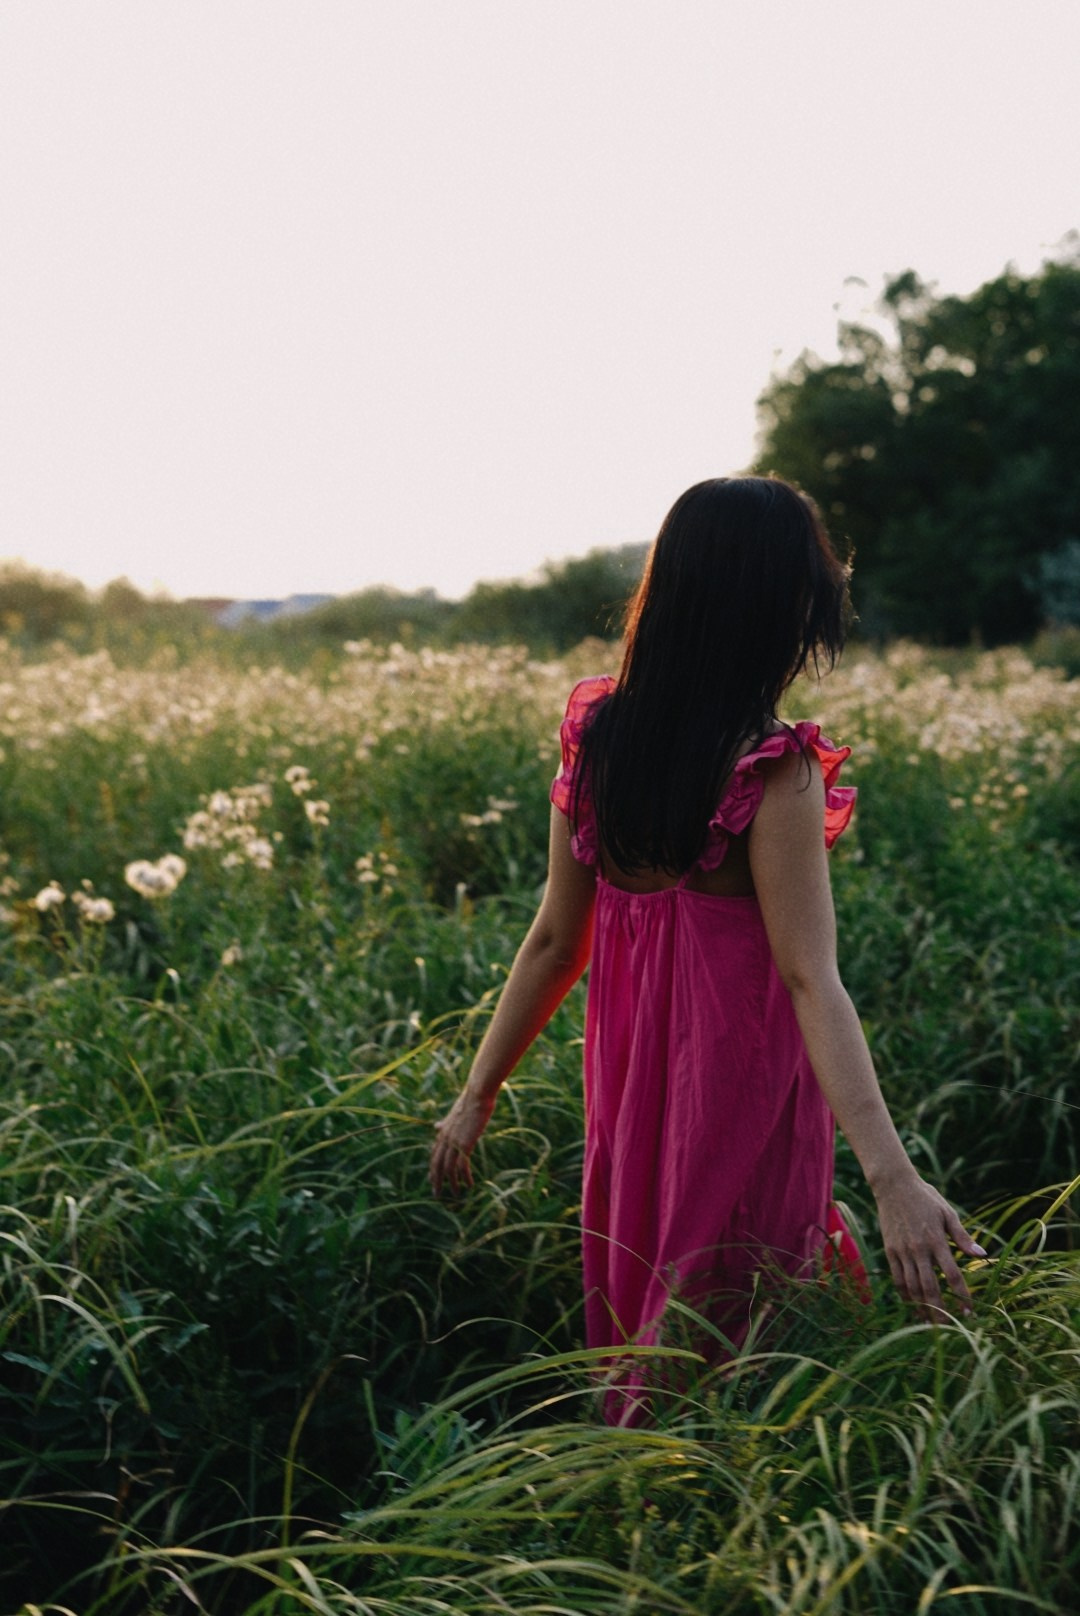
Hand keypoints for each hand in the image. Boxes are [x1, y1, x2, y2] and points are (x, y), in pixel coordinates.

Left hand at [429, 1089, 494, 1195]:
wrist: (477, 1095)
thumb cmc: (470, 1102)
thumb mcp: (455, 1114)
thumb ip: (446, 1124)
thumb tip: (437, 1126)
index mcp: (443, 1132)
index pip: (434, 1154)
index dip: (433, 1168)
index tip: (432, 1179)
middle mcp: (445, 1138)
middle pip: (437, 1164)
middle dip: (436, 1180)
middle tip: (436, 1194)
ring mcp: (453, 1142)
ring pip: (448, 1168)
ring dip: (452, 1183)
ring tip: (456, 1195)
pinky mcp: (464, 1144)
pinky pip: (462, 1166)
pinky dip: (465, 1177)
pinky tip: (469, 1185)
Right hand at [873, 1171, 985, 1319]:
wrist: (893, 1186)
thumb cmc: (925, 1197)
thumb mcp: (947, 1213)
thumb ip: (963, 1237)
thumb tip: (983, 1256)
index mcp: (936, 1240)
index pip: (952, 1275)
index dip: (962, 1296)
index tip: (969, 1311)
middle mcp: (918, 1249)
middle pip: (930, 1288)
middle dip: (941, 1311)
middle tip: (949, 1328)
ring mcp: (902, 1251)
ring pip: (912, 1287)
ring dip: (923, 1307)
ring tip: (931, 1323)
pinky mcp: (890, 1251)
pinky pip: (897, 1278)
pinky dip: (905, 1295)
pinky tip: (913, 1305)